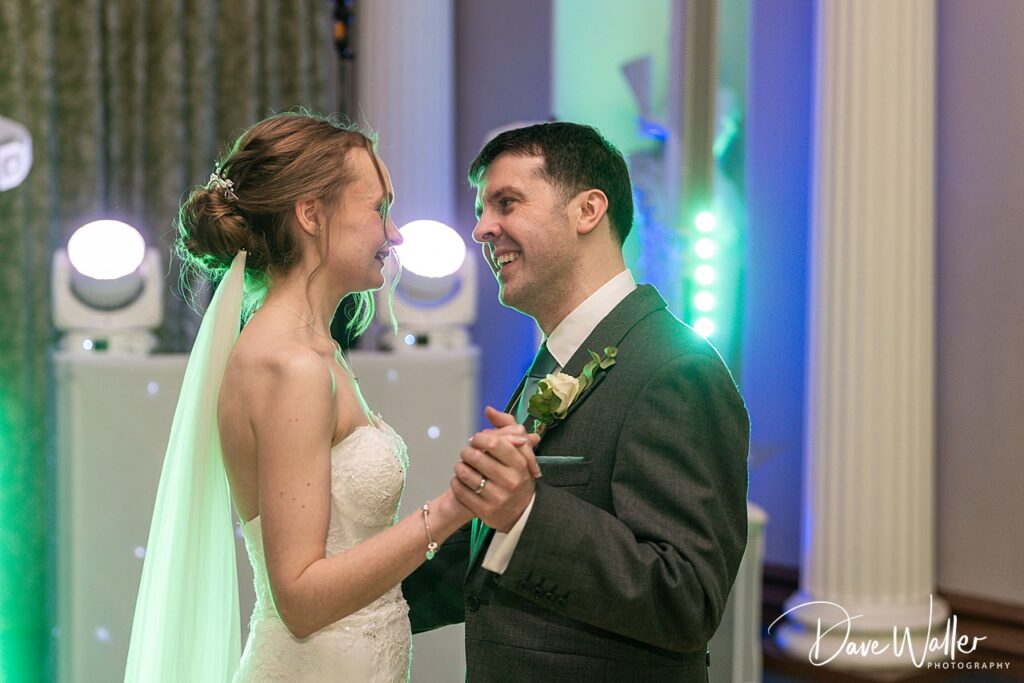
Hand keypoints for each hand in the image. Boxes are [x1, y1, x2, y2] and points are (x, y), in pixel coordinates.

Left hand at [450, 410, 540, 531]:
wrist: (521, 511)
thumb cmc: (517, 473)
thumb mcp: (519, 450)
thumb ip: (507, 426)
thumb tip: (488, 410)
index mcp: (520, 464)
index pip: (494, 443)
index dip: (480, 438)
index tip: (476, 440)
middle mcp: (510, 481)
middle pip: (476, 457)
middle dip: (467, 452)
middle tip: (467, 453)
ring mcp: (497, 497)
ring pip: (465, 473)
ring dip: (460, 466)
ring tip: (463, 466)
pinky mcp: (484, 511)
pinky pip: (460, 490)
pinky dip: (456, 482)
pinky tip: (461, 480)